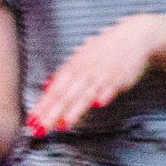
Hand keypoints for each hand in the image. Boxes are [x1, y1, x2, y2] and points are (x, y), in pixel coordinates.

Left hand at [30, 15, 165, 135]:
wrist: (133, 36)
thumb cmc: (105, 48)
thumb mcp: (82, 56)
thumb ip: (65, 73)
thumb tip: (48, 85)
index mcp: (73, 66)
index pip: (54, 90)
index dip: (42, 106)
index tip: (31, 121)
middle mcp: (85, 71)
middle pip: (66, 95)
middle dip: (52, 113)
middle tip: (40, 129)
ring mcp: (103, 74)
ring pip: (86, 94)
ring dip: (75, 109)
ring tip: (63, 124)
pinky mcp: (121, 77)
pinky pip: (112, 87)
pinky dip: (105, 95)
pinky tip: (98, 104)